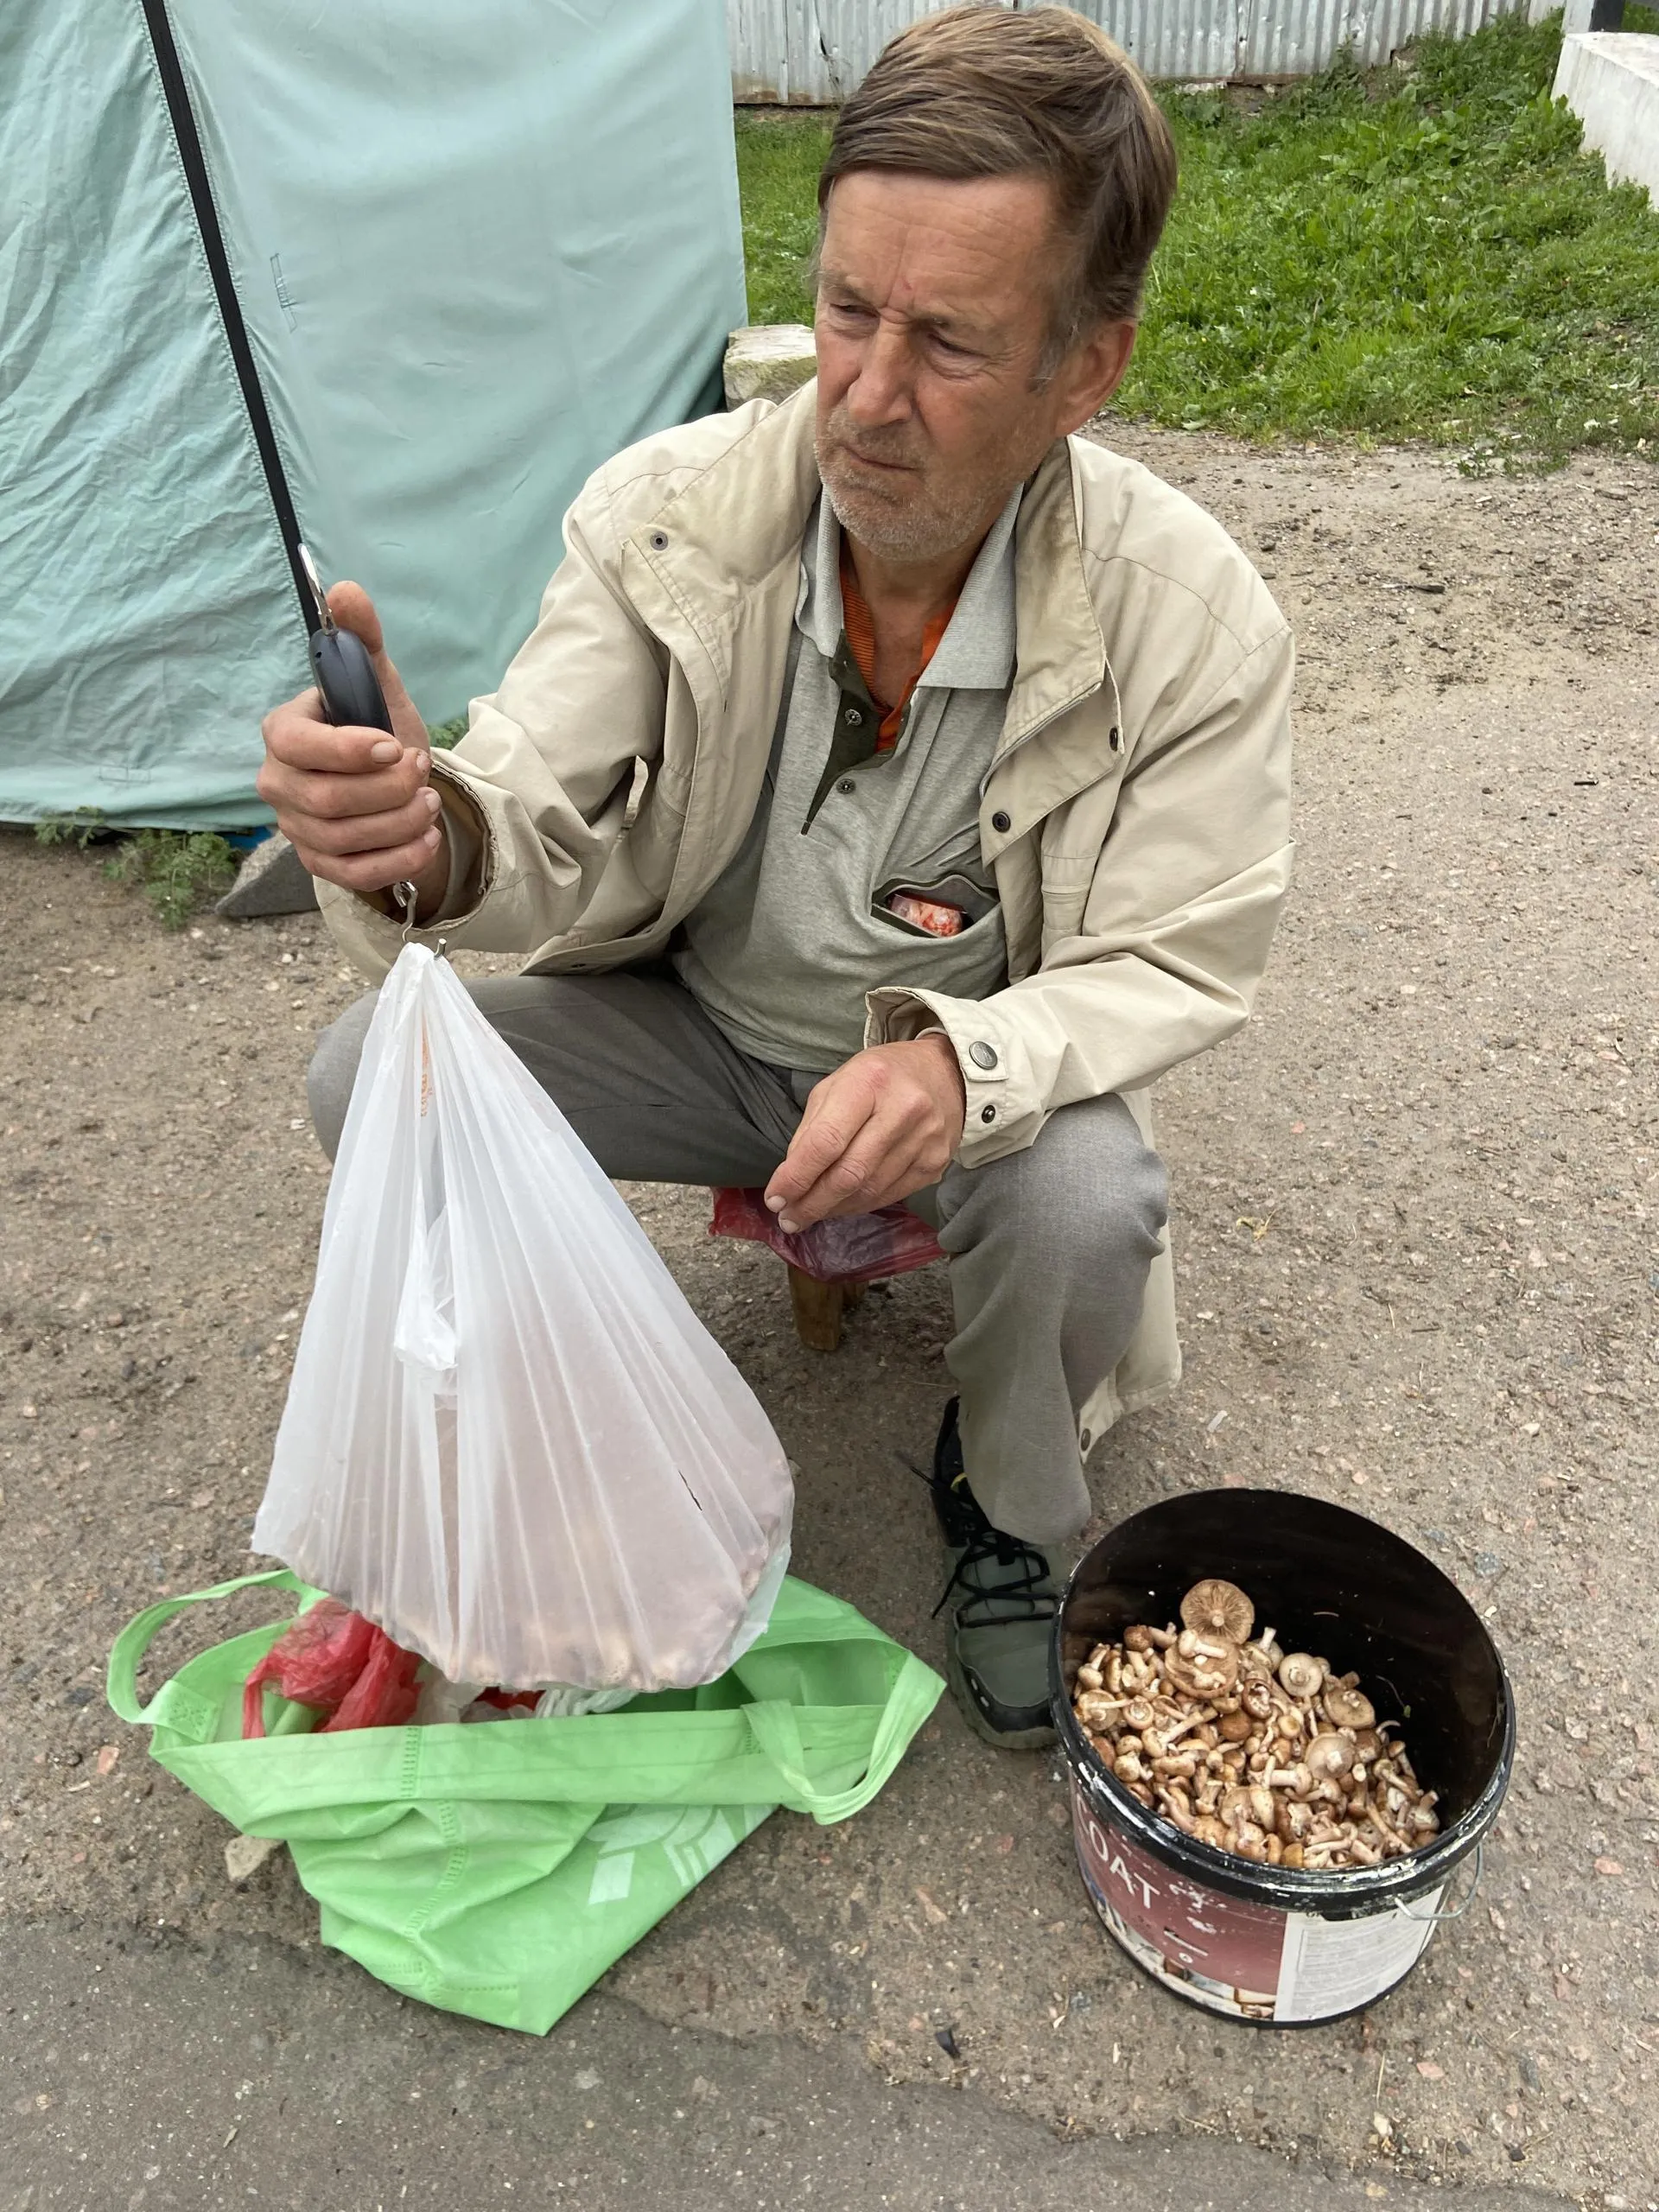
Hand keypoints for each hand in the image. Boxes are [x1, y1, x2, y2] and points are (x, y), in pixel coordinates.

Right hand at [257, 582, 448, 911]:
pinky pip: (354, 874)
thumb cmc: (382, 732)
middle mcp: (278, 783)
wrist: (399, 787)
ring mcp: (296, 828)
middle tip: (423, 771)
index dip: (347, 750)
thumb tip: (346, 592)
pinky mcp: (321, 864)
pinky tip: (426, 840)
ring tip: (429, 801)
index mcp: (283, 732)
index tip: (395, 744)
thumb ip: (362, 640)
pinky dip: (398, 860)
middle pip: (326, 799)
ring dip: (399, 822)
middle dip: (387, 789)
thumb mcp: (379, 683)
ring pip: (344, 839)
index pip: (295, 745)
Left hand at [764, 1035, 966, 1231]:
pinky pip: (890, 1195)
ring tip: (809, 1215)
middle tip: (789, 1217)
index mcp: (869, 1082)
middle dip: (812, 1202)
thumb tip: (792, 1178)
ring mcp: (924, 1140)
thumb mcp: (837, 1084)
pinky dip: (860, 1205)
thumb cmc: (881, 1076)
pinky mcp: (936, 1162)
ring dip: (834, 1209)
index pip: (826, 1141)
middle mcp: (903, 1110)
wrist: (945, 1074)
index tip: (775, 1198)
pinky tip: (842, 1206)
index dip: (797, 1176)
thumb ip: (812, 1129)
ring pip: (869, 1190)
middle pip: (849, 1173)